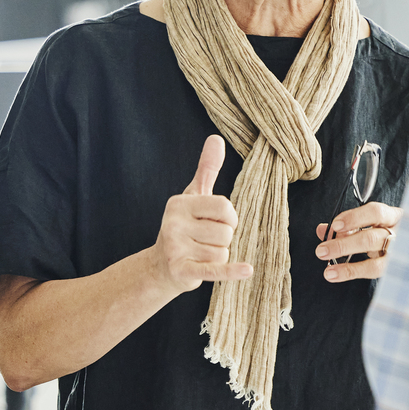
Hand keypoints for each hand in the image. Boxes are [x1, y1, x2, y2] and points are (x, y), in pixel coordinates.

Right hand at [153, 135, 251, 293]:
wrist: (161, 267)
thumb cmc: (184, 227)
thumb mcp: (193, 196)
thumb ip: (207, 169)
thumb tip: (217, 138)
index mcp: (179, 204)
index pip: (225, 207)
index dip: (229, 218)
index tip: (217, 223)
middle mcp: (174, 224)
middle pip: (226, 232)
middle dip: (223, 239)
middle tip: (205, 241)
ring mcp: (175, 248)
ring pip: (223, 252)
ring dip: (218, 256)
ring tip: (200, 254)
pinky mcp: (181, 271)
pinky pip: (215, 269)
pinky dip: (231, 271)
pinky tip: (247, 269)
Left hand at [315, 202, 398, 281]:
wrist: (408, 248)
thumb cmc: (382, 231)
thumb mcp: (367, 224)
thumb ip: (346, 226)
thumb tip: (323, 230)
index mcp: (392, 216)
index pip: (375, 212)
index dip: (355, 218)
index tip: (335, 225)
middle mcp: (397, 235)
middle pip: (371, 239)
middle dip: (344, 245)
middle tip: (321, 250)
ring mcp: (397, 254)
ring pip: (375, 261)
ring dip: (348, 265)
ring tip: (327, 270)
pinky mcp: (393, 269)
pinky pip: (373, 271)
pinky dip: (351, 272)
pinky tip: (335, 274)